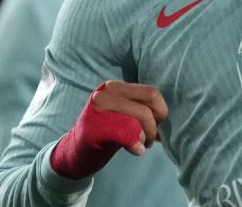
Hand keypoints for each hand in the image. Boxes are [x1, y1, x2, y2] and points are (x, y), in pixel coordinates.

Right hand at [49, 80, 167, 179]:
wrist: (74, 155)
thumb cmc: (104, 136)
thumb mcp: (124, 116)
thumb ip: (142, 109)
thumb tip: (167, 114)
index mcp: (114, 87)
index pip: (151, 93)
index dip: (160, 112)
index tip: (156, 126)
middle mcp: (105, 93)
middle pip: (148, 105)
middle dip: (154, 126)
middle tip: (149, 140)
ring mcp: (97, 109)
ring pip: (139, 119)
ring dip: (146, 137)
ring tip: (140, 145)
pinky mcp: (94, 129)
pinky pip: (127, 133)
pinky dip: (136, 145)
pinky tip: (134, 150)